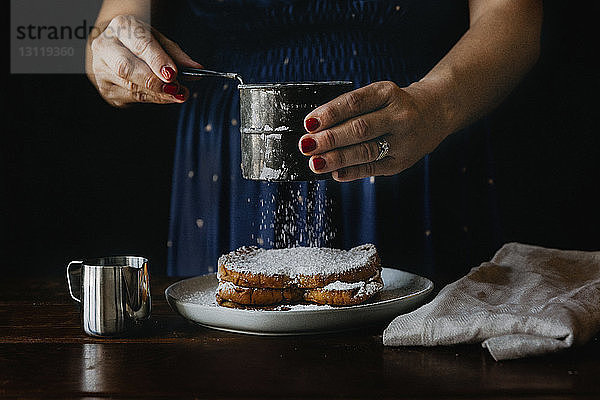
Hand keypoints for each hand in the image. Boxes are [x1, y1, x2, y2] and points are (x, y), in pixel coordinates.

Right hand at [87, 15, 201, 106]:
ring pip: (131, 87)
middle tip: (176, 88)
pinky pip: (132, 98)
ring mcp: (102, 70)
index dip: (156, 61)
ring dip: (158, 94)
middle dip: (153, 81)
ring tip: (178, 94)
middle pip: (127, 68)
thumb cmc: (140, 41)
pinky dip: (153, 99)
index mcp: (121, 27)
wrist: (117, 45)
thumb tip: (196, 69)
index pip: (139, 44)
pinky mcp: (106, 89)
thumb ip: (176, 55)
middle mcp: (105, 47)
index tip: (173, 73)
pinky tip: (165, 97)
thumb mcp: (160, 40)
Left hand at [298, 81, 444, 181]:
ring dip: (337, 158)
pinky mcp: (401, 162)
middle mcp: (399, 116)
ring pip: (366, 151)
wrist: (434, 114)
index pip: (355, 103)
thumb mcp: (377, 95)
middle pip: (360, 129)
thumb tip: (315, 129)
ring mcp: (403, 141)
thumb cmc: (393, 105)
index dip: (330, 113)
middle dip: (330, 139)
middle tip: (306, 145)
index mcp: (388, 93)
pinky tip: (335, 173)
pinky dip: (352, 172)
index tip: (309, 123)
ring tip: (315, 162)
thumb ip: (350, 109)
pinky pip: (373, 168)